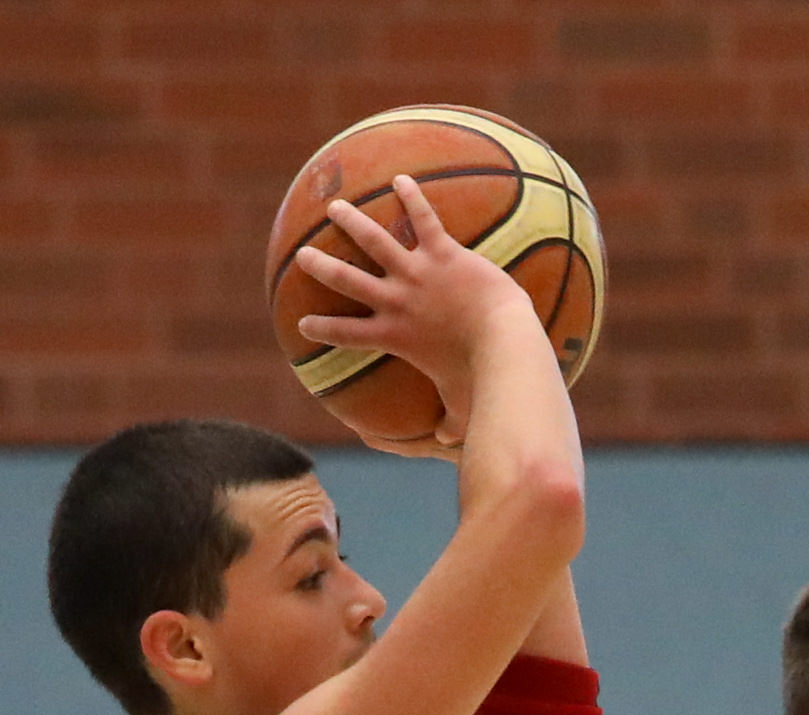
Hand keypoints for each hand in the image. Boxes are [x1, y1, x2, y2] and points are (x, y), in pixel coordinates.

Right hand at [291, 176, 524, 457]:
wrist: (505, 344)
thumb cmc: (485, 383)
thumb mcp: (461, 408)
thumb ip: (449, 425)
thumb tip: (445, 441)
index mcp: (395, 337)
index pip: (348, 334)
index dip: (323, 328)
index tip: (303, 324)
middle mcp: (398, 301)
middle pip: (349, 281)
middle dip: (322, 267)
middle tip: (302, 255)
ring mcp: (418, 274)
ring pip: (375, 241)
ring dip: (352, 222)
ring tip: (336, 207)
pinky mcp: (444, 253)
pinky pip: (424, 219)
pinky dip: (413, 197)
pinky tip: (402, 178)